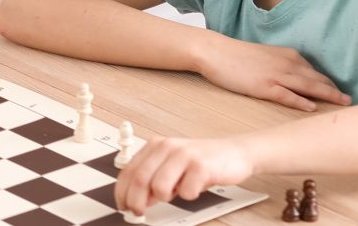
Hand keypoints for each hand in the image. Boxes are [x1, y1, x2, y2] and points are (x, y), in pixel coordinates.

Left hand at [115, 136, 253, 214]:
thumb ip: (154, 179)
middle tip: (138, 212)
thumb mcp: (172, 167)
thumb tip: (137, 200)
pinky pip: (186, 192)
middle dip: (136, 201)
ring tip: (177, 192)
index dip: (122, 191)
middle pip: (140, 179)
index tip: (122, 205)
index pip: (129, 171)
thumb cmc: (201, 162)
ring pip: (160, 187)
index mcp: (155, 146)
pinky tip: (195, 187)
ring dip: (165, 197)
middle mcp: (167, 147)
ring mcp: (184, 155)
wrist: (235, 152)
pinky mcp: (201, 166)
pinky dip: (189, 195)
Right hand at [193, 35, 351, 110]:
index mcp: (288, 56)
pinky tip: (312, 108)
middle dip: (336, 91)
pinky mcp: (264, 86)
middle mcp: (287, 64)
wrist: (215, 51)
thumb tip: (295, 78)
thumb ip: (282, 66)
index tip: (342, 93)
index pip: (316, 72)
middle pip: (318, 80)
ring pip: (309, 86)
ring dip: (328, 95)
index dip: (331, 84)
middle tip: (352, 101)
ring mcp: (276, 75)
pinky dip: (301, 101)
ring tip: (343, 104)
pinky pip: (287, 95)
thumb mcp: (266, 57)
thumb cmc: (237, 56)